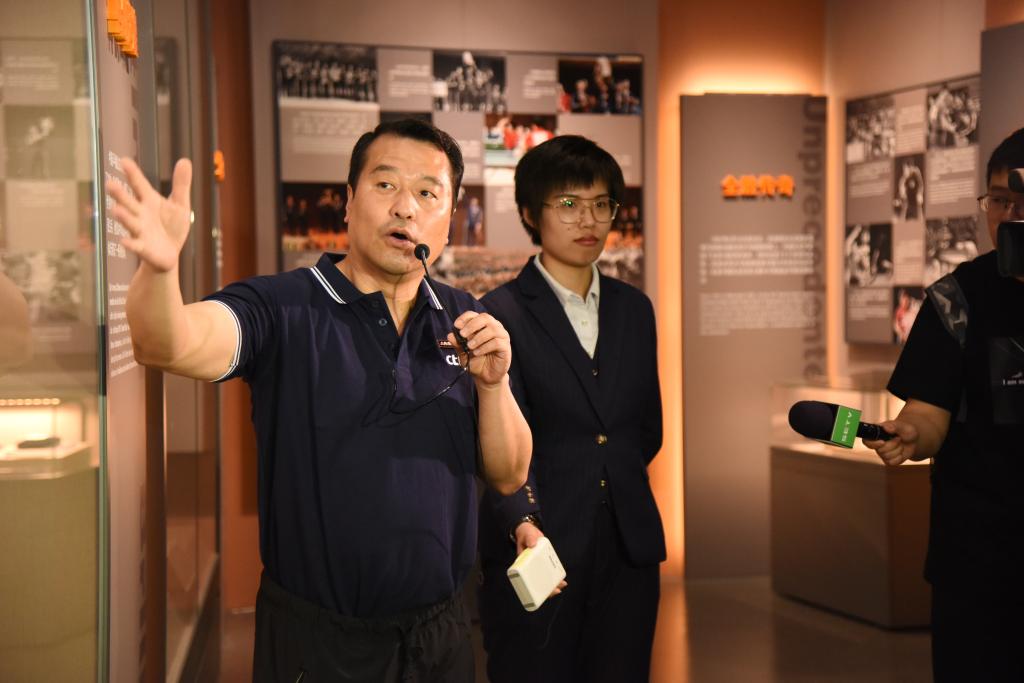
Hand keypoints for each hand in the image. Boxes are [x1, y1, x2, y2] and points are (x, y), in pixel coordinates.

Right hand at [107, 157, 192, 272]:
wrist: (169, 253)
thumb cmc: (172, 226)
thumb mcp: (180, 204)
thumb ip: (181, 184)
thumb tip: (185, 160)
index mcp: (149, 200)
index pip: (139, 184)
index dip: (133, 173)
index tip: (124, 160)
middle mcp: (140, 213)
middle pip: (129, 202)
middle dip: (119, 194)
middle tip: (110, 184)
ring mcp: (139, 230)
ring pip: (130, 222)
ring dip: (123, 217)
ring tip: (115, 210)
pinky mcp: (143, 247)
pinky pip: (135, 245)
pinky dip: (130, 243)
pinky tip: (124, 241)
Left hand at [449, 311, 510, 387]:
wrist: (485, 377)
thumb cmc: (475, 361)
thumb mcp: (463, 353)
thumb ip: (458, 344)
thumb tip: (450, 335)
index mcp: (482, 325)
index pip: (474, 315)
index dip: (465, 318)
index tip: (456, 326)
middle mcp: (493, 327)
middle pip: (485, 317)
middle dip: (472, 325)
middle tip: (463, 334)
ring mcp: (501, 336)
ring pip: (492, 329)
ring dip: (478, 337)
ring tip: (470, 346)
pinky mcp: (506, 347)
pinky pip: (497, 342)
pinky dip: (485, 347)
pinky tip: (477, 353)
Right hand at [514, 522, 566, 596]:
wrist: (530, 531)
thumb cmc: (526, 534)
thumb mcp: (527, 534)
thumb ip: (529, 538)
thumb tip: (532, 544)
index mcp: (522, 564)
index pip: (526, 579)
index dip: (533, 588)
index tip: (540, 591)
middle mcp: (529, 568)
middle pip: (536, 583)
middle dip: (547, 590)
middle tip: (557, 590)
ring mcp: (537, 567)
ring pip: (543, 580)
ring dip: (552, 585)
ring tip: (562, 585)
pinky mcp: (543, 563)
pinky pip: (548, 572)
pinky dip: (554, 576)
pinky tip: (561, 579)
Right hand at [864, 419, 918, 465]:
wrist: (913, 439)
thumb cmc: (905, 430)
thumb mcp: (902, 426)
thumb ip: (894, 426)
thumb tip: (886, 428)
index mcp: (876, 434)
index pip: (866, 441)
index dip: (873, 444)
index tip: (883, 442)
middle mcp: (877, 444)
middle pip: (880, 450)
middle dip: (893, 445)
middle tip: (899, 438)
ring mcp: (882, 453)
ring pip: (887, 457)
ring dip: (898, 450)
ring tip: (901, 444)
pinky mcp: (888, 461)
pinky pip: (892, 462)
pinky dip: (899, 457)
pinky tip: (901, 452)